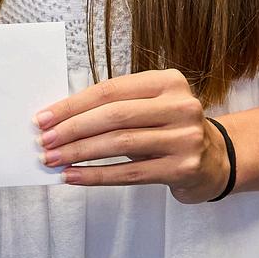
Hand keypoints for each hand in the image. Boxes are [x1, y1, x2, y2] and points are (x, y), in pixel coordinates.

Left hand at [36, 69, 228, 202]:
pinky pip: (130, 173)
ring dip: (79, 153)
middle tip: (44, 141)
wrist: (215, 160)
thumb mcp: (150, 107)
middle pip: (114, 116)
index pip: (110, 90)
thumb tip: (59, 120)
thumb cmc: (169, 130)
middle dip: (72, 129)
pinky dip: (97, 175)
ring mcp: (185, 138)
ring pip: (120, 144)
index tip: (43, 118)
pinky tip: (74, 176)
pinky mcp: (183, 168)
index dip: (72, 104)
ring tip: (53, 159)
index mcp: (168, 81)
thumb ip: (115, 107)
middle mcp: (181, 106)